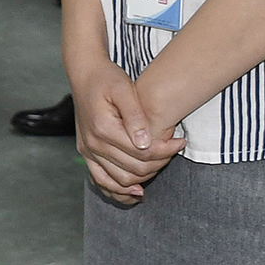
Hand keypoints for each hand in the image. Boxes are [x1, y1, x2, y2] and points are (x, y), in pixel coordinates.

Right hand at [68, 59, 185, 203]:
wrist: (84, 74)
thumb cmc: (107, 78)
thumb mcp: (124, 89)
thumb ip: (135, 116)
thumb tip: (145, 144)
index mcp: (103, 128)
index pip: (141, 153)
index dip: (165, 151)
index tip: (180, 142)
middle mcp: (93, 144)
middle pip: (133, 169)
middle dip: (159, 163)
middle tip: (174, 150)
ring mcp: (88, 151)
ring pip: (119, 180)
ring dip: (143, 178)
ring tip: (161, 165)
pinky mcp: (86, 153)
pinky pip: (101, 181)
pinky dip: (119, 190)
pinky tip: (137, 190)